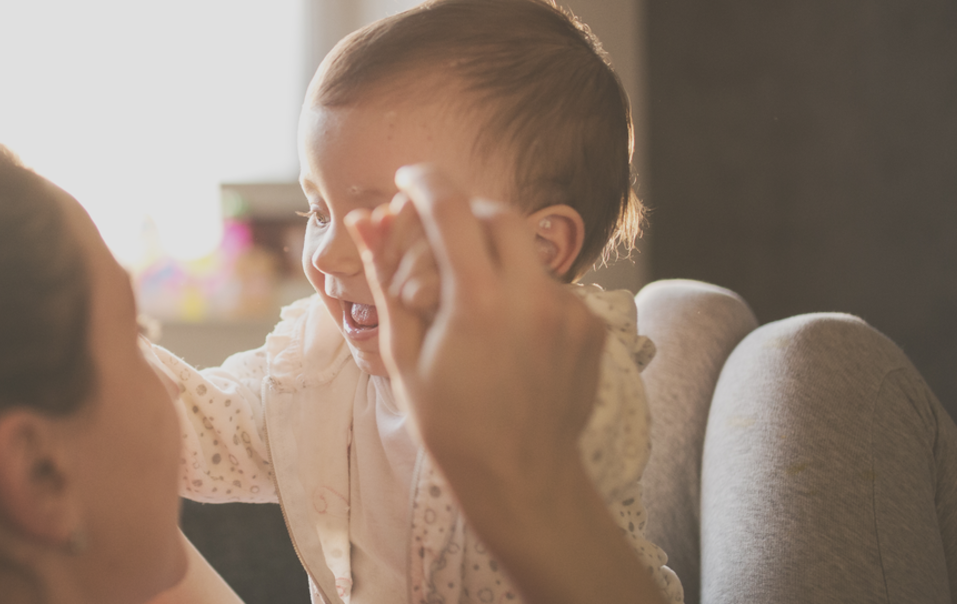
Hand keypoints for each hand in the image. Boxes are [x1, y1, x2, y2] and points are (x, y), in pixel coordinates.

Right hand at [344, 164, 604, 509]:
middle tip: (435, 237)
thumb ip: (387, 278)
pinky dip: (520, 292)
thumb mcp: (404, 352)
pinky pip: (549, 286)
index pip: (451, 208)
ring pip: (526, 251)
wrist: (521, 478)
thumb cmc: (450, 424)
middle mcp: (533, 297)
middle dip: (464, 214)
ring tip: (467, 308)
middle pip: (498, 213)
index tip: (408, 179)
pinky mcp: (590, 326)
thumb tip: (365, 221)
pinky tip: (502, 335)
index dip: (424, 182)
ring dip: (492, 258)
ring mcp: (569, 310)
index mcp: (479, 302)